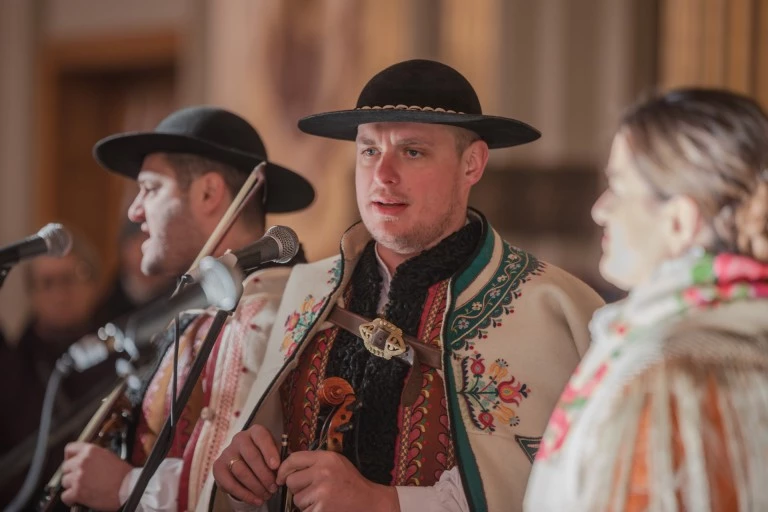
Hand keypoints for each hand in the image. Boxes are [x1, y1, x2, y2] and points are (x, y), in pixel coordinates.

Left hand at [60, 442, 132, 510]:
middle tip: (81, 478)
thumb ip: (94, 456)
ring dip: (72, 486)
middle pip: (65, 467)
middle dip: (72, 473)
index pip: (70, 448)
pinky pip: (65, 496)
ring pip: (64, 481)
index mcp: (90, 451)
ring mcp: (78, 477)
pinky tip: (79, 498)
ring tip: (83, 488)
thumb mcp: (109, 456)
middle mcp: (82, 462)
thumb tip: (85, 459)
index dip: (70, 456)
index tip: (71, 461)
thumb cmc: (123, 475)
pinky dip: (71, 498)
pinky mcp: (77, 492)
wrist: (128, 488)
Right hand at [212, 424, 280, 506]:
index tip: (276, 466)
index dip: (269, 451)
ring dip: (256, 486)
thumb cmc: (265, 458)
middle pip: (251, 456)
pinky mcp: (218, 467)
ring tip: (267, 495)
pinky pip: (230, 483)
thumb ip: (279, 459)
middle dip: (264, 475)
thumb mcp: (274, 454)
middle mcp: (239, 439)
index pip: (261, 437)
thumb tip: (284, 471)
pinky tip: (256, 500)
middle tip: (274, 488)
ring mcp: (227, 452)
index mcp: (255, 432)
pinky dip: (245, 494)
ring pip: (241, 471)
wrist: (245, 464)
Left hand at [276, 451, 398, 511]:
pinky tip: (325, 508)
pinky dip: (312, 511)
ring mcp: (321, 491)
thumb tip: (288, 467)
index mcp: (326, 458)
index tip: (280, 477)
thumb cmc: (351, 483)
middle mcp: (322, 472)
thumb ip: (315, 462)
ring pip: (297, 499)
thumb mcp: (336, 463)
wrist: (369, 502)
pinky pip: (304, 511)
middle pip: (291, 481)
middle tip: (313, 491)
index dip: (283, 469)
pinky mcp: (321, 508)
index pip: (294, 459)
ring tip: (322, 500)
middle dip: (298, 489)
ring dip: (305, 503)